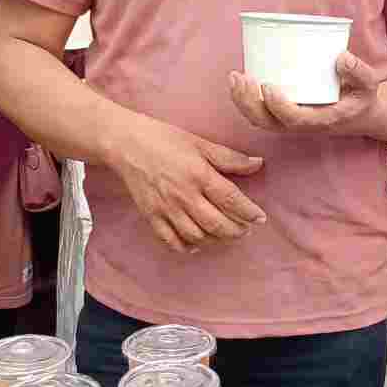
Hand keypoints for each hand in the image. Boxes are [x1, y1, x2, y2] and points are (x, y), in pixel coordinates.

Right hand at [110, 113, 265, 254]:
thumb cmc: (164, 139)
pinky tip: (197, 243)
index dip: (249, 212)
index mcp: (199, 175)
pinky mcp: (152, 217)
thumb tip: (258, 164)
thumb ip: (229, 157)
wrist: (125, 144)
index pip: (231, 200)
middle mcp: (184, 196)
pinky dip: (187, 247)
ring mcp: (167, 209)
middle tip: (245, 230)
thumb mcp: (200, 143)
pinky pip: (172, 241)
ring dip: (216, 241)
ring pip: (198, 236)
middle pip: (217, 224)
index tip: (260, 218)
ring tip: (226, 235)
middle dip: (236, 231)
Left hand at [228, 52, 385, 135]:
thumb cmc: (362, 99)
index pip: (293, 119)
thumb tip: (341, 57)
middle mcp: (301, 125)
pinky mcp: (285, 116)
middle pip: (267, 122)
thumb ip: (358, 71)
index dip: (276, 106)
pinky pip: (260, 114)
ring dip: (242, 101)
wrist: (361, 116)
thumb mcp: (369, 85)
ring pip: (259, 120)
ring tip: (234, 77)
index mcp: (320, 120)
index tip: (266, 85)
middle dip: (248, 102)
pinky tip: (240, 80)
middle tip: (240, 77)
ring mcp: (291, 123)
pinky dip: (246, 100)